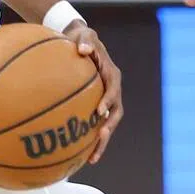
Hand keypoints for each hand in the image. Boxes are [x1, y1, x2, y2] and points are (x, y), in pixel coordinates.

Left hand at [65, 22, 122, 163]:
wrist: (80, 42)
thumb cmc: (81, 38)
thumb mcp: (84, 35)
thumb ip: (84, 40)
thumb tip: (82, 49)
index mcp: (111, 75)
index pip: (113, 90)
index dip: (108, 101)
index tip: (99, 111)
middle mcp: (112, 91)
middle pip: (115, 114)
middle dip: (109, 128)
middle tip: (100, 137)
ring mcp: (105, 101)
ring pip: (107, 124)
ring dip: (102, 141)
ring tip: (92, 158)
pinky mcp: (95, 107)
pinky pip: (94, 125)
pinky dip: (89, 140)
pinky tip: (79, 155)